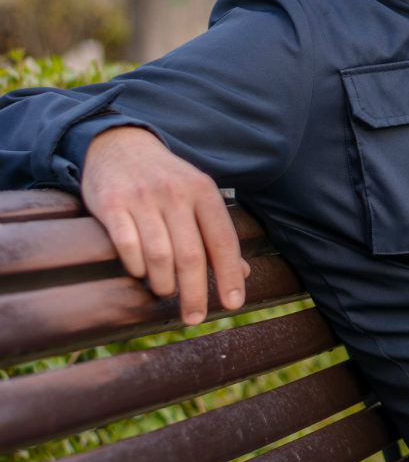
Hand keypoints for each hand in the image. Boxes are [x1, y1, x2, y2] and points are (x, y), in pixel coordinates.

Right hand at [81, 126, 247, 324]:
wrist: (119, 144)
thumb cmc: (166, 179)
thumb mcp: (198, 196)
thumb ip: (218, 233)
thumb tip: (243, 274)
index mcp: (204, 191)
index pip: (222, 240)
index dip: (229, 275)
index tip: (233, 305)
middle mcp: (175, 194)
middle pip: (191, 255)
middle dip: (196, 293)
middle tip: (195, 317)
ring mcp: (142, 198)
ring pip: (159, 254)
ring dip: (165, 283)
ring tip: (167, 292)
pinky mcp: (111, 204)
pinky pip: (126, 244)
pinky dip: (136, 266)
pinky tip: (141, 274)